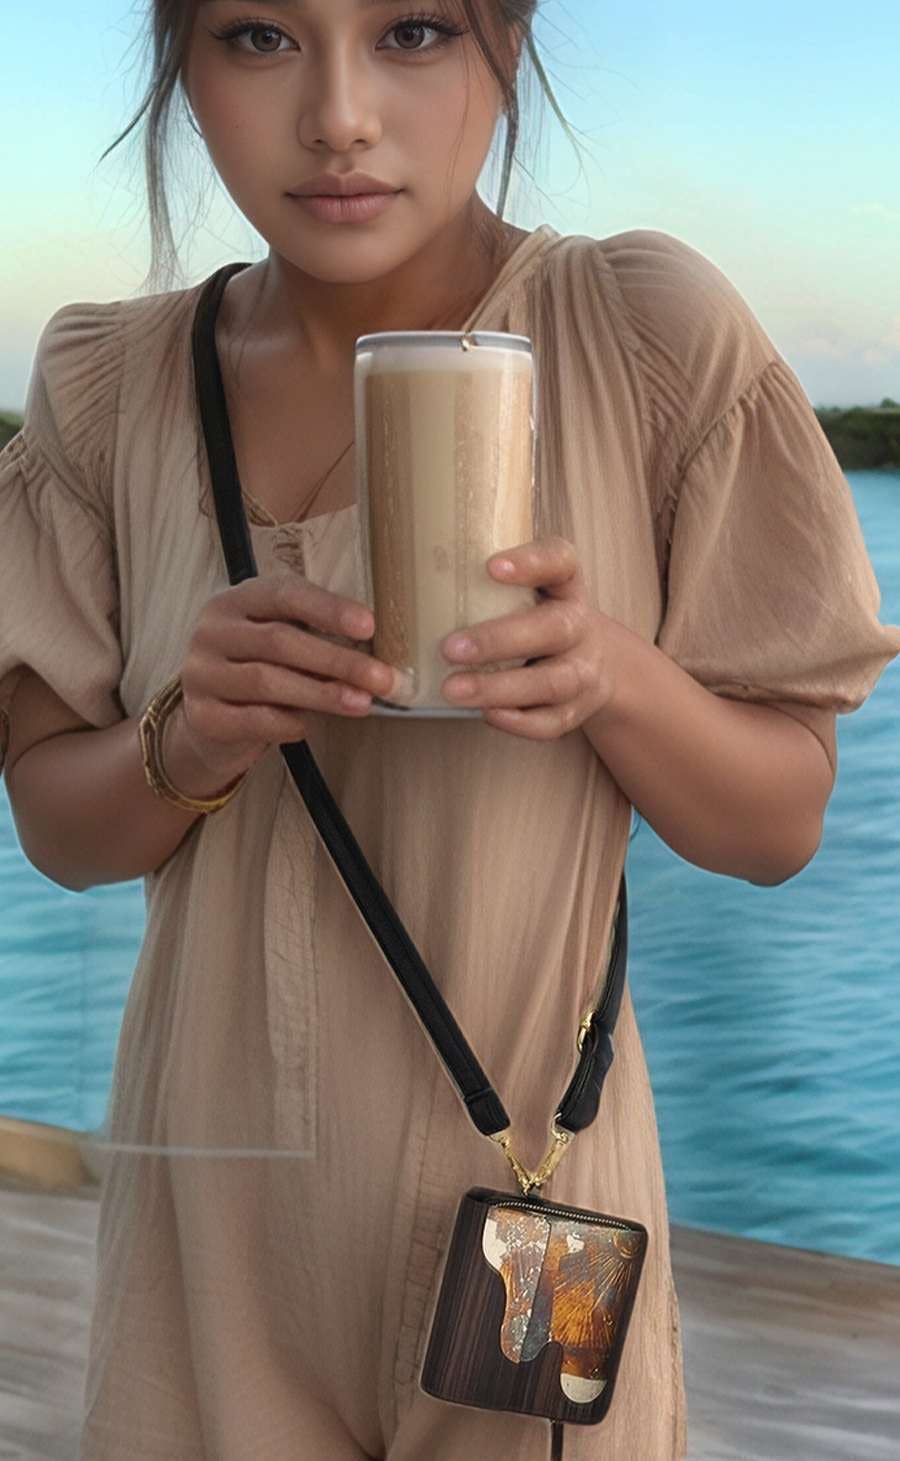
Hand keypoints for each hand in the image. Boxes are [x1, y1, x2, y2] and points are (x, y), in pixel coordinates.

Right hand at [177, 570, 409, 781]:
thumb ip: (314, 636)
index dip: (328, 609)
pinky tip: (310, 726)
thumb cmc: (260, 670)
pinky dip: (288, 723)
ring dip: (321, 693)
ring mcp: (201, 674)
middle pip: (279, 641)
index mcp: (236, 601)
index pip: (284, 595)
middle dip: (337, 660)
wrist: (210, 721)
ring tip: (361, 703)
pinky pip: (253, 719)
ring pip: (267, 681)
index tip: (368, 626)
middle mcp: (212, 631)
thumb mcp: (279, 641)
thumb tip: (376, 653)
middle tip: (381, 678)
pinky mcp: (203, 716)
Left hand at [439, 537, 614, 740]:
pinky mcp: (576, 709)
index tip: (491, 567)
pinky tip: (486, 714)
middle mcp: (579, 626)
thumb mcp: (531, 589)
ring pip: (550, 682)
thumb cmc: (541, 618)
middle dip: (499, 640)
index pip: (560, 561)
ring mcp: (582, 671)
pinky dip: (520, 722)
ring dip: (500, 688)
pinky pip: (552, 721)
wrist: (601, 663)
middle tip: (449, 648)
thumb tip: (407, 592)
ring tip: (453, 690)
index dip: (530, 563)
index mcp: (566, 586)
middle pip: (552, 629)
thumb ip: (484, 584)